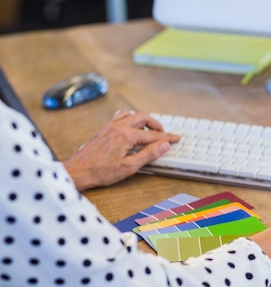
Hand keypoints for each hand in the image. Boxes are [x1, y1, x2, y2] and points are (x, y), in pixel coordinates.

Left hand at [63, 110, 179, 190]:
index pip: (153, 135)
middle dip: (157, 125)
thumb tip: (164, 145)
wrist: (78, 171)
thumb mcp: (130, 167)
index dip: (167, 138)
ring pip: (132, 114)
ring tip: (149, 131)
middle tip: (164, 135)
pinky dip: (130, 119)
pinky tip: (132, 128)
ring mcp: (110, 126)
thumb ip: (148, 154)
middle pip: (144, 118)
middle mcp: (118, 127)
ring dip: (143, 120)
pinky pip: (120, 116)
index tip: (176, 138)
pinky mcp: (104, 129)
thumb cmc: (101, 172)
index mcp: (126, 136)